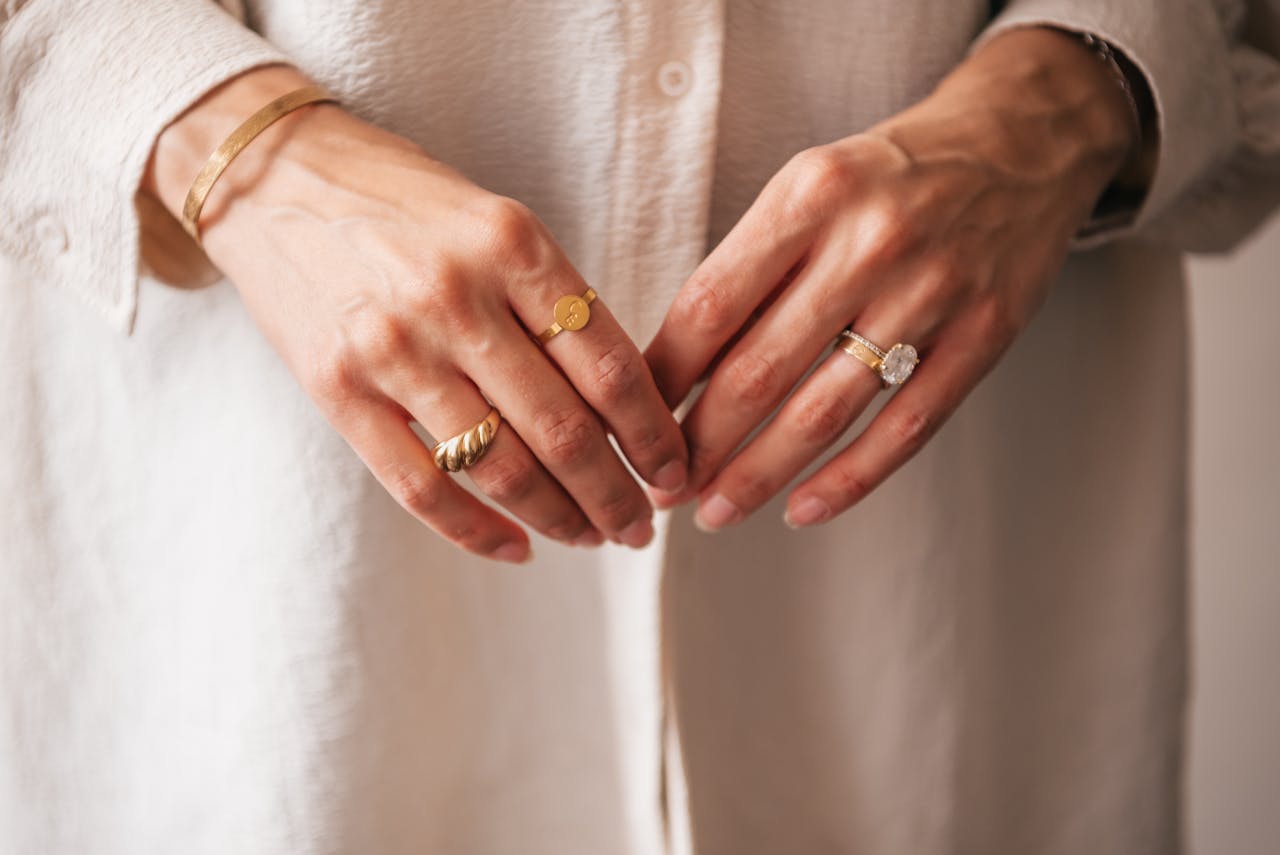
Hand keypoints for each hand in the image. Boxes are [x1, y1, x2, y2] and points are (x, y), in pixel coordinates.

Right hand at [144, 66, 688, 561]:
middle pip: (564, 430)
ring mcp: (392, 348)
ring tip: (591, 536)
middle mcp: (456, 297)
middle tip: (642, 525)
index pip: (609, 365)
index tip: (673, 469)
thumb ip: (552, 304)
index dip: (652, 434)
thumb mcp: (495, 222)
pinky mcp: (337, 391)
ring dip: (560, 518)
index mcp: (512, 244)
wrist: (271, 177)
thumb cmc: (403, 202)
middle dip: (617, 495)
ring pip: (500, 468)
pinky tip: (518, 547)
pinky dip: (478, 531)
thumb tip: (623, 408)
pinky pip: (421, 487)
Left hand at [644, 27, 1139, 529]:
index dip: (663, 379)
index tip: (632, 422)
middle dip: (699, 444)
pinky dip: (848, 480)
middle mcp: (869, 242)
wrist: (1022, 143)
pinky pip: (905, 428)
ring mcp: (932, 293)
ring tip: (716, 512)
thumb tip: (676, 371)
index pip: (710, 307)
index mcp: (809, 195)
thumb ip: (750, 268)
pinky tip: (802, 510)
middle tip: (664, 488)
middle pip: (758, 371)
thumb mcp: (809, 188)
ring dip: (759, 475)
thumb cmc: (889, 176)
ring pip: (824, 411)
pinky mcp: (984, 336)